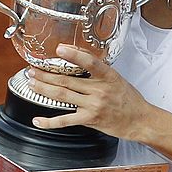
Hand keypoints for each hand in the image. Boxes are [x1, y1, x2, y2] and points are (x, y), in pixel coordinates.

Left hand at [26, 45, 153, 139]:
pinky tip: (38, 120)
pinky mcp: (90, 120)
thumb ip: (96, 65)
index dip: (73, 55)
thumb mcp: (115, 76)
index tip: (59, 49)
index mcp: (107, 76)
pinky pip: (66, 120)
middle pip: (67, 80)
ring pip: (62, 96)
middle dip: (45, 75)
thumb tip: (76, 52)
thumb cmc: (127, 98)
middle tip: (32, 70)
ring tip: (31, 83)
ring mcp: (94, 105)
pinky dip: (50, 121)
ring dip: (43, 89)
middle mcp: (99, 90)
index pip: (90, 62)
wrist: (140, 120)